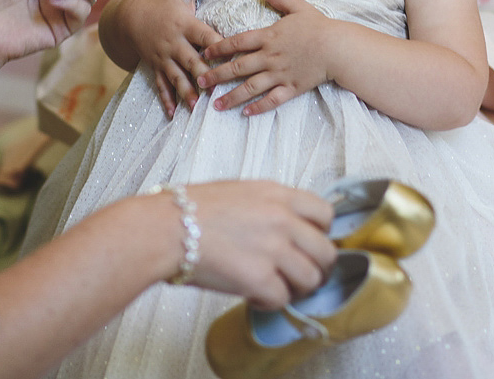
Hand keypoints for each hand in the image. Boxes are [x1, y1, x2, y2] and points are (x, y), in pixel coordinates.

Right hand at [120, 0, 221, 115]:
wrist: (129, 17)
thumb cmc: (161, 4)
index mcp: (184, 24)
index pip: (204, 35)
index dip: (217, 44)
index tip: (232, 54)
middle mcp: (174, 43)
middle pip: (191, 60)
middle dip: (202, 74)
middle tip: (215, 88)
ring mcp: (163, 58)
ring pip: (176, 77)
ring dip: (186, 92)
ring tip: (196, 105)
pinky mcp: (155, 68)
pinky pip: (161, 86)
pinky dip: (167, 100)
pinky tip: (174, 114)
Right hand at [184, 181, 335, 308]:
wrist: (166, 228)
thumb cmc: (191, 209)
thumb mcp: (240, 191)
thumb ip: (270, 206)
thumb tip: (286, 226)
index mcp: (278, 195)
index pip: (326, 215)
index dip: (320, 233)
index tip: (307, 244)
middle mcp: (283, 221)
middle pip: (326, 252)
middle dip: (316, 268)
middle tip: (299, 275)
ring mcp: (274, 250)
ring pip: (311, 280)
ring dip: (295, 288)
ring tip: (274, 286)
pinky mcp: (260, 279)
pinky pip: (283, 300)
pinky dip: (269, 303)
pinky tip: (253, 296)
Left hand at [199, 0, 333, 115]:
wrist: (338, 48)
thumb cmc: (318, 26)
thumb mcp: (297, 7)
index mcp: (268, 37)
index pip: (237, 43)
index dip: (218, 48)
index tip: (203, 54)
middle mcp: (270, 57)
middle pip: (237, 67)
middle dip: (216, 76)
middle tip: (200, 82)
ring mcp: (279, 74)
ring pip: (250, 87)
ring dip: (231, 97)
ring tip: (215, 105)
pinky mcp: (291, 87)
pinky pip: (272, 100)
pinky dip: (258, 107)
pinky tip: (245, 113)